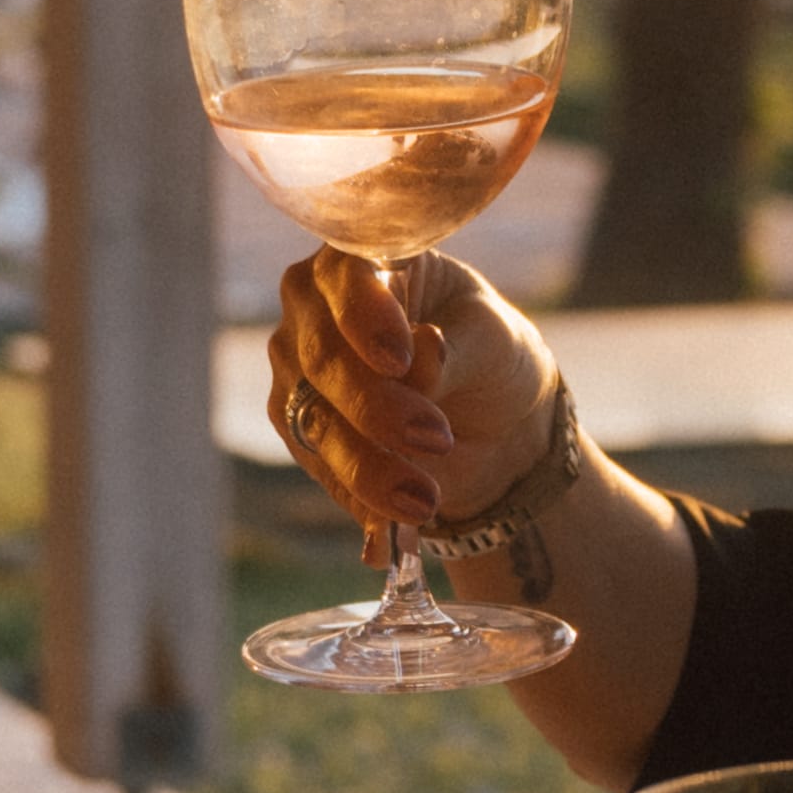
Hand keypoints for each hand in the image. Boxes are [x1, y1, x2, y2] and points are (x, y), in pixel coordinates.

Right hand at [264, 251, 558, 541]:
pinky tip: (389, 533)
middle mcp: (315, 305)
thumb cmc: (492, 354)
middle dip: (376, 408)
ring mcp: (298, 367)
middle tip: (437, 439)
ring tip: (425, 502)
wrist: (492, 421)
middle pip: (322, 357)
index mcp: (366, 258)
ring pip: (313, 421)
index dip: (366, 315)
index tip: (402, 357)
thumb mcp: (494, 341)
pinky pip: (318, 466)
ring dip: (367, 467)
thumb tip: (423, 352)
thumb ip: (455, 347)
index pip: (347, 276)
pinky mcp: (299, 426)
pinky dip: (358, 499)